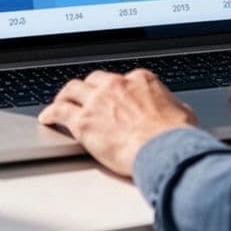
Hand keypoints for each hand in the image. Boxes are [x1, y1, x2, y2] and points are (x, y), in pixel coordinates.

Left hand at [38, 69, 196, 175]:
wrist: (165, 150)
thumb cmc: (176, 136)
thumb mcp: (182, 113)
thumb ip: (172, 106)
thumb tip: (175, 110)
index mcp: (140, 80)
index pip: (122, 80)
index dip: (115, 90)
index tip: (112, 97)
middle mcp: (116, 85)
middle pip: (94, 80)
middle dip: (89, 88)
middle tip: (84, 97)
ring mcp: (97, 101)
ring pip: (73, 90)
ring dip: (66, 96)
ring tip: (61, 102)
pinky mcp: (83, 121)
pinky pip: (60, 111)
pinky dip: (51, 113)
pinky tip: (47, 118)